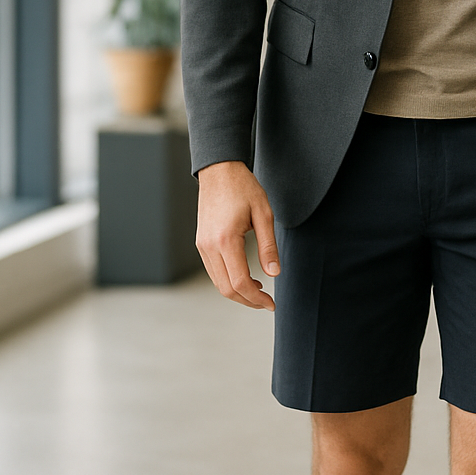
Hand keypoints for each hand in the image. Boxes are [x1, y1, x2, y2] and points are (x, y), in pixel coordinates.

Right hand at [196, 160, 279, 309]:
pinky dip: (228, 281)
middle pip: (226, 289)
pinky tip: (245, 278)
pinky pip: (213, 271)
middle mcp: (209, 246)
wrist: (219, 171)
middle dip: (248, 301)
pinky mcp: (200, 243)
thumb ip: (269, 246)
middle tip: (267, 303)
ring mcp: (202, 246)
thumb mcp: (264, 214)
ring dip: (238, 293)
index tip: (272, 304)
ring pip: (218, 283)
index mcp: (226, 240)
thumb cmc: (243, 188)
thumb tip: (275, 274)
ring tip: (259, 291)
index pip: (240, 282)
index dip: (257, 298)